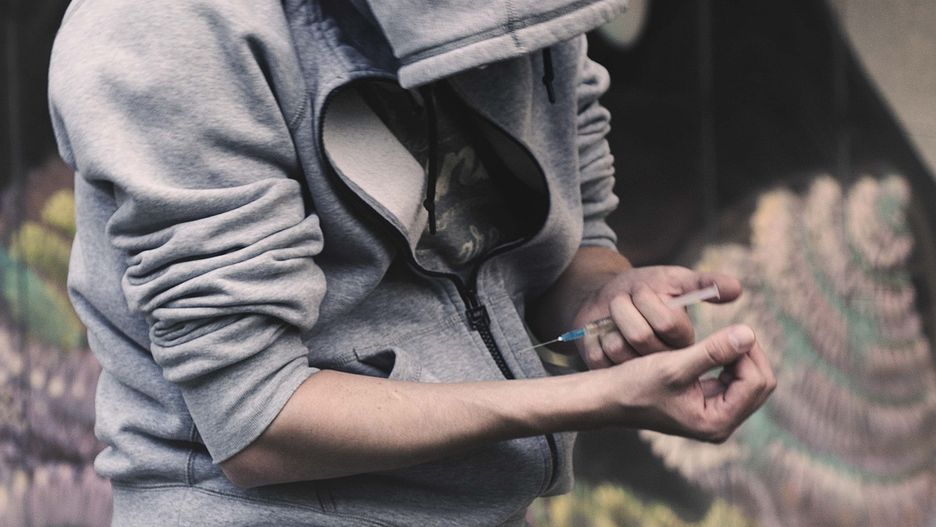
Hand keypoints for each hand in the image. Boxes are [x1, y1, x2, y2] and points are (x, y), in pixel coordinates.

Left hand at [572, 266, 741, 368]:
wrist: (608, 297)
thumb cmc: (647, 288)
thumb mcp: (676, 280)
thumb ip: (706, 284)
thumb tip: (738, 289)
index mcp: (682, 345)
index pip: (669, 325)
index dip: (653, 303)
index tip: (643, 290)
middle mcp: (661, 365)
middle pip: (641, 336)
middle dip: (629, 306)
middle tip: (627, 295)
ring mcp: (632, 372)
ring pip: (617, 347)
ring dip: (611, 318)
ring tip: (615, 310)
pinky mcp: (607, 372)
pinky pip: (597, 355)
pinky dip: (594, 334)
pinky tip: (600, 328)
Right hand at [602, 325, 774, 441]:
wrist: (607, 398)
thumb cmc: (634, 384)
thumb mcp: (673, 365)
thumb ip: (713, 350)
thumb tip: (749, 333)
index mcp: (716, 422)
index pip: (756, 383)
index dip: (747, 353)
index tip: (726, 331)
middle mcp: (720, 423)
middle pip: (760, 384)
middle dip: (749, 355)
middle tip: (728, 332)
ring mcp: (715, 414)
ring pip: (750, 380)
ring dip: (739, 356)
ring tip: (718, 339)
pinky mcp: (707, 403)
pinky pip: (734, 379)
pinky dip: (728, 361)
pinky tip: (711, 348)